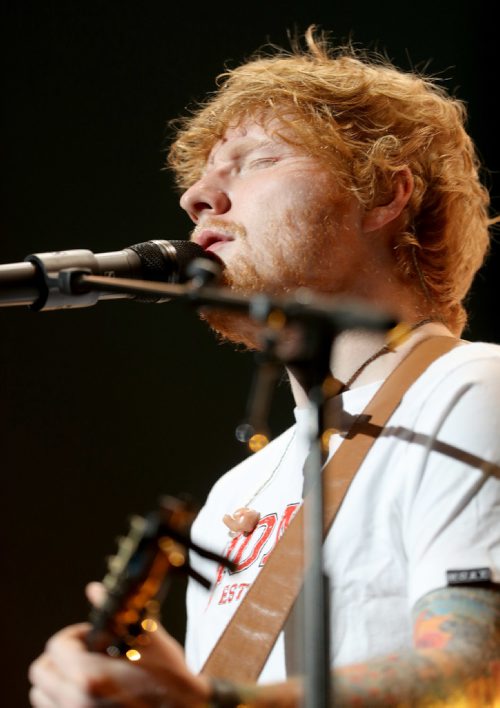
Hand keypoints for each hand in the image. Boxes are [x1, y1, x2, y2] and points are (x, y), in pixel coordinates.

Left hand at [28, 583, 210, 706]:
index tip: (92, 636)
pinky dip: (64, 699)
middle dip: (61, 657)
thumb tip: (95, 589)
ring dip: (59, 679)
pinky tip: (90, 691)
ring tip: (86, 673)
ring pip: (42, 695)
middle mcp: (75, 702)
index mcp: (88, 677)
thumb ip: (114, 614)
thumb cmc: (169, 680)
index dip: (74, 634)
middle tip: (86, 653)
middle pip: (41, 672)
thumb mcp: (147, 639)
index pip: (56, 646)